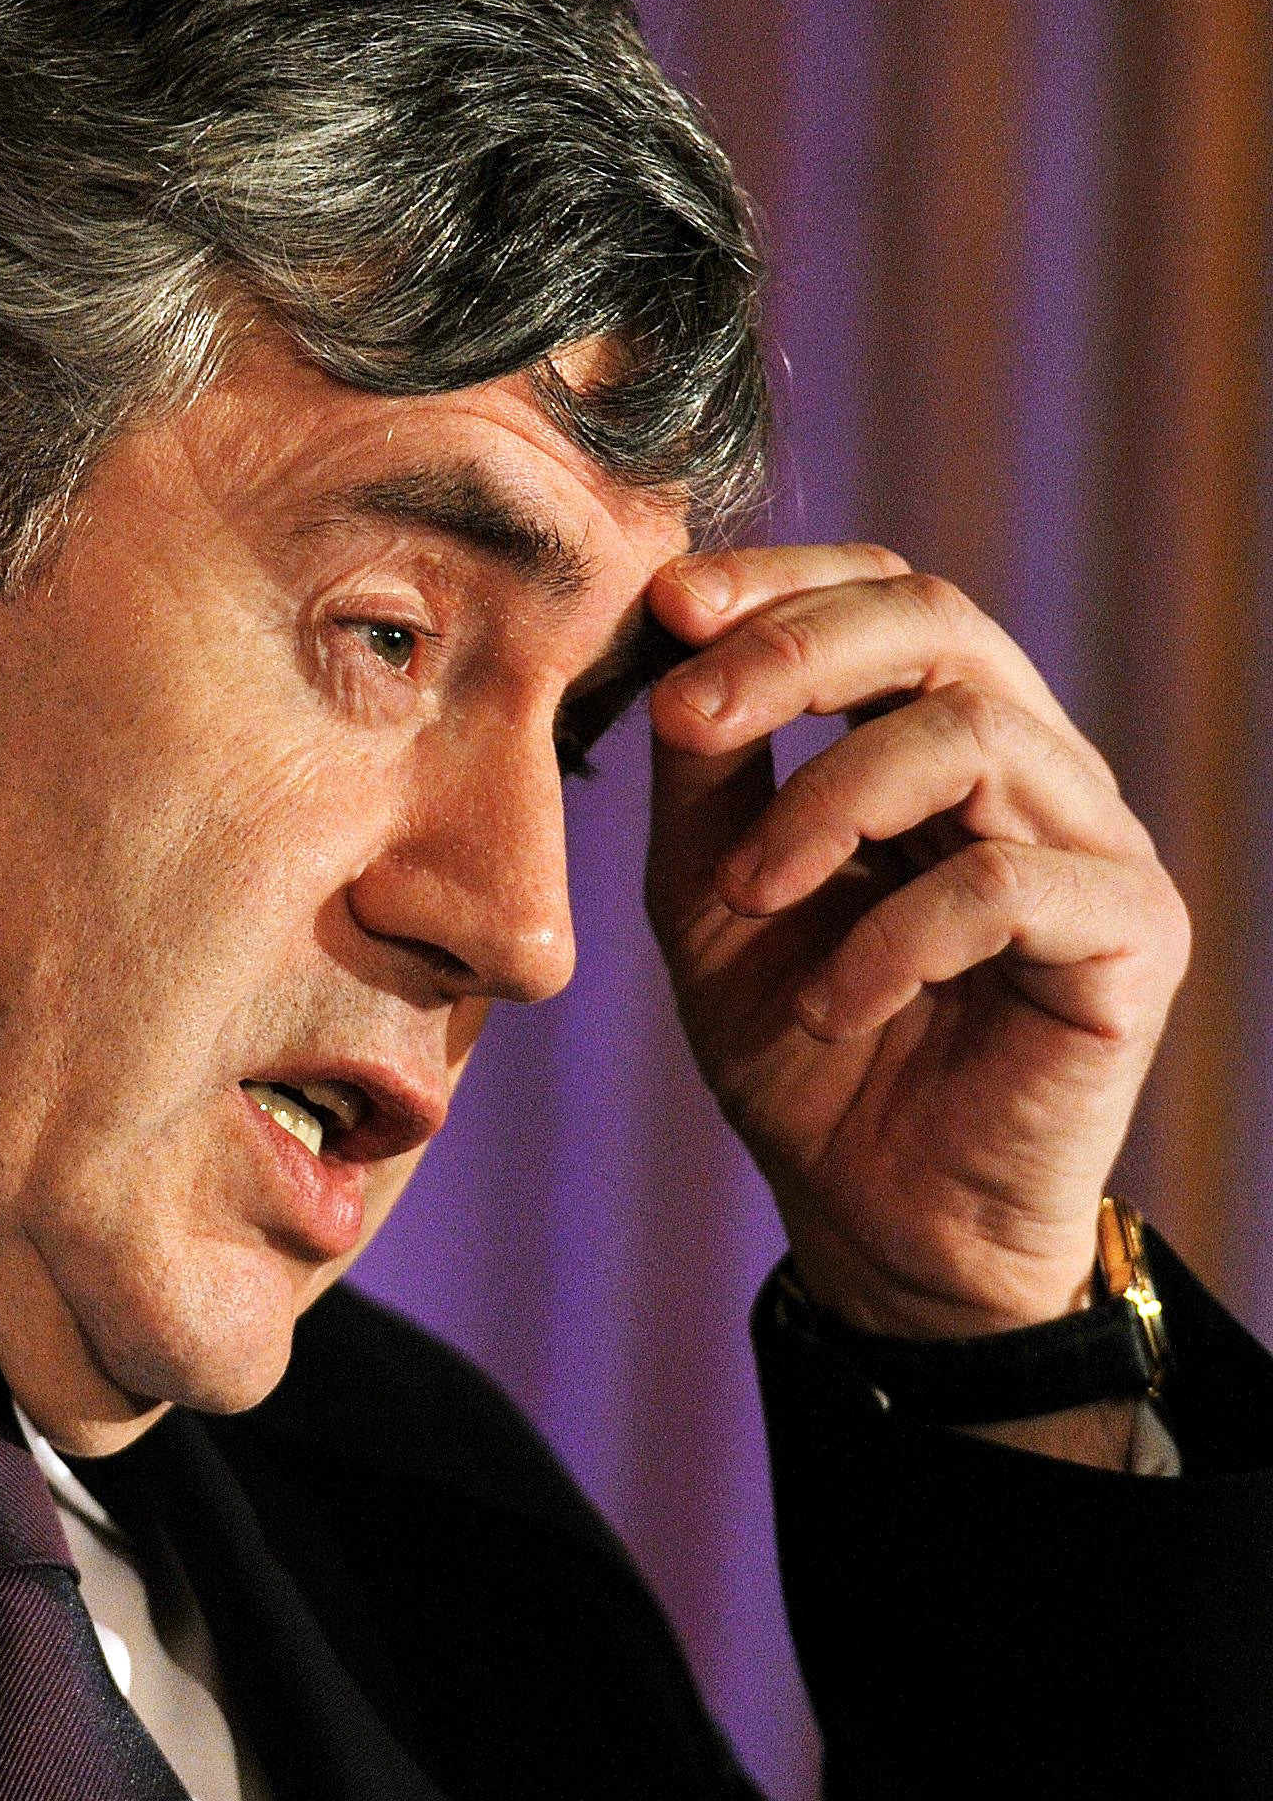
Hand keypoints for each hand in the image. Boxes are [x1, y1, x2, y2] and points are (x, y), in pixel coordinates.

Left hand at [642, 546, 1191, 1338]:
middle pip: (943, 622)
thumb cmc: (798, 1047)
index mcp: (938, 737)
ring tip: (747, 899)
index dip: (781, 580)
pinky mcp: (1131, 939)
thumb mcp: (712, 892)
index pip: (885, 593)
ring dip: (827, 804)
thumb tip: (673, 628)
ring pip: (975, 734)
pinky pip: (1009, 884)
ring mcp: (1092, 846)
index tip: (668, 605)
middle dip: (797, 650)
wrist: (873, 1220)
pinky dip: (893, 938)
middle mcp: (1032, 768)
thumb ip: (706, 769)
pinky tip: (831, 1006)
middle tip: (688, 716)